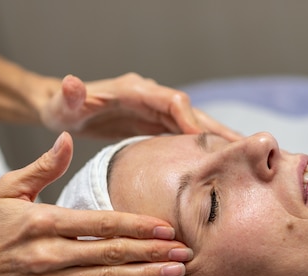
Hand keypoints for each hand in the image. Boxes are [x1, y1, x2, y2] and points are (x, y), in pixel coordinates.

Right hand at [0, 132, 191, 275]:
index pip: (100, 223)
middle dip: (152, 251)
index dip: (136, 225)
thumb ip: (44, 166)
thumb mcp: (8, 188)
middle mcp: (51, 254)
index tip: (166, 226)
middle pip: (111, 253)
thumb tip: (69, 137)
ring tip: (176, 272)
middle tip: (185, 251)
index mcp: (44, 222)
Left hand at [40, 73, 240, 140]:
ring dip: (218, 139)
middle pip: (192, 112)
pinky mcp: (156, 124)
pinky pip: (185, 135)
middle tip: (244, 147)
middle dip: (217, 129)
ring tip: (244, 156)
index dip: (189, 118)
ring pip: (194, 124)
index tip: (204, 140)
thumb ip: (69, 95)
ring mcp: (156, 111)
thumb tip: (72, 82)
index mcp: (136, 91)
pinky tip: (219, 161)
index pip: (171, 101)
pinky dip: (203, 146)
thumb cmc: (63, 106)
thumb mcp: (63, 103)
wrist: (65, 107)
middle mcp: (152, 98)